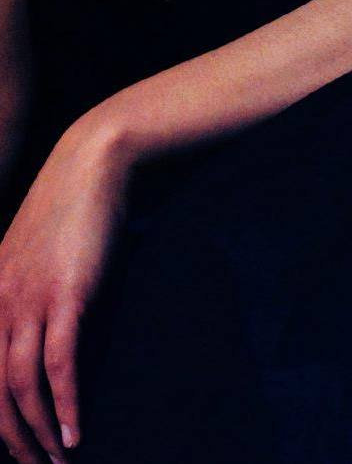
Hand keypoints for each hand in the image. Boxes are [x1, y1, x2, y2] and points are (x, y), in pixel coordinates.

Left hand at [0, 113, 130, 462]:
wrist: (92, 167)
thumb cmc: (69, 207)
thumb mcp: (32, 254)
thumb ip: (25, 292)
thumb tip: (43, 331)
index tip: (9, 450)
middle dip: (10, 440)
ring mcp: (28, 301)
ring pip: (19, 387)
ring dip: (37, 433)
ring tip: (58, 460)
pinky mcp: (66, 296)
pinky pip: (58, 364)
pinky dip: (65, 404)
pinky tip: (76, 431)